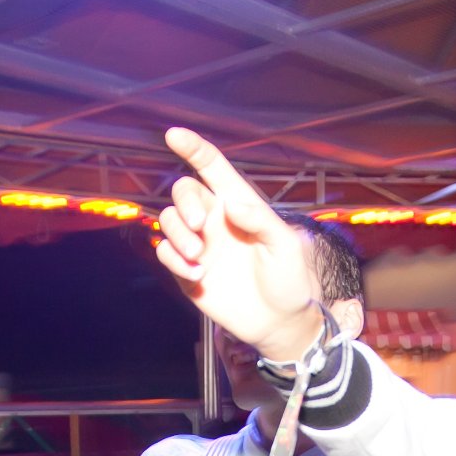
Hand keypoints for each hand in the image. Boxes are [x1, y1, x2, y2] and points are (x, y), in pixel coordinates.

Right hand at [155, 127, 323, 362]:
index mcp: (239, 204)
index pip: (212, 168)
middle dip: (185, 203)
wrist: (279, 321)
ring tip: (198, 256)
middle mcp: (215, 220)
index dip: (193, 149)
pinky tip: (197, 274)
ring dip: (177, 234)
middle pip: (183, 192)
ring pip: (168, 221)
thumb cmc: (289, 278)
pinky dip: (173, 260)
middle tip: (200, 226)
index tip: (174, 135)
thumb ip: (260, 221)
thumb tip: (230, 204)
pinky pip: (166, 253)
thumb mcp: (285, 246)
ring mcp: (199, 244)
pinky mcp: (187, 271)